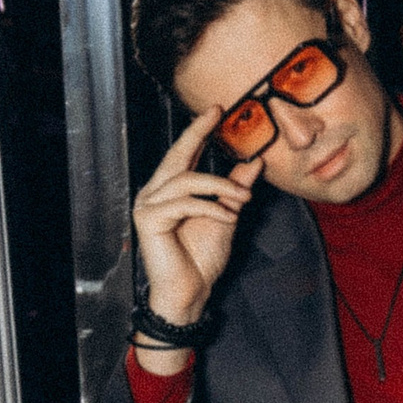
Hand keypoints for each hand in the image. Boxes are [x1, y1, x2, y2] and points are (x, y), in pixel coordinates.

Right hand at [132, 108, 259, 331]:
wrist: (191, 292)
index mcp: (171, 191)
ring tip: (242, 198)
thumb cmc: (203, 259)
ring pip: (186, 179)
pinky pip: (184, 202)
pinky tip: (226, 216)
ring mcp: (149, 205)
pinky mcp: (148, 220)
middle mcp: (155, 193)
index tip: (216, 111)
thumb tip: (253, 162)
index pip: (184, 155)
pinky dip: (209, 207)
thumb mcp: (227, 215)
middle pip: (177, 156)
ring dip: (220, 187)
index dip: (198, 131)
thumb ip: (234, 189)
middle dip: (197, 132)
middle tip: (216, 114)